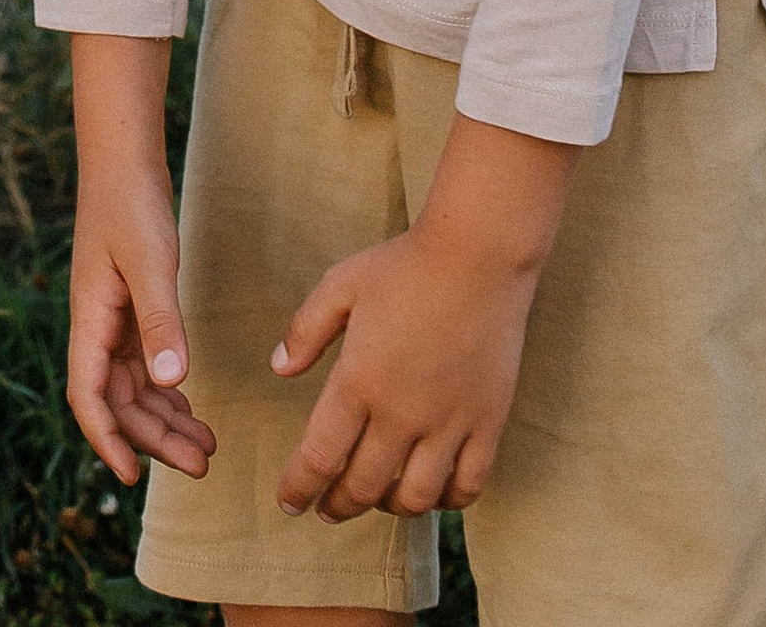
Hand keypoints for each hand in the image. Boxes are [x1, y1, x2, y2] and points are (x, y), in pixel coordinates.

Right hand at [65, 168, 215, 485]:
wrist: (124, 160)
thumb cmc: (131, 204)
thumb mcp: (150, 262)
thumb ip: (160, 321)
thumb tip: (171, 382)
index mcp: (90, 319)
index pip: (88, 395)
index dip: (107, 440)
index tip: (132, 477)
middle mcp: (96, 327)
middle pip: (119, 401)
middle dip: (155, 439)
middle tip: (203, 465)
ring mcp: (112, 319)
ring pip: (134, 388)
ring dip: (165, 420)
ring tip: (207, 447)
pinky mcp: (130, 309)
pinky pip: (144, 365)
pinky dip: (166, 390)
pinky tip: (190, 404)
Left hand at [271, 117, 574, 520]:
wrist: (477, 256)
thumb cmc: (403, 266)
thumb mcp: (339, 285)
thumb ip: (305, 331)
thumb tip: (278, 369)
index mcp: (358, 381)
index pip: (320, 456)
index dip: (299, 487)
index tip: (289, 503)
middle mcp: (401, 413)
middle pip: (364, 487)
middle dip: (338, 505)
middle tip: (326, 508)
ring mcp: (448, 423)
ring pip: (415, 498)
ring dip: (390, 508)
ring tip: (377, 498)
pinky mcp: (487, 423)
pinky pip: (468, 485)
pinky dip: (447, 502)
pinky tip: (433, 492)